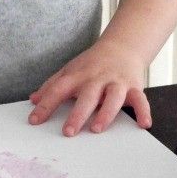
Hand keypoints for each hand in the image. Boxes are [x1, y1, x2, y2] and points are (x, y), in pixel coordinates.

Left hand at [28, 40, 151, 135]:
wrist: (122, 46)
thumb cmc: (91, 64)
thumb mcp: (68, 71)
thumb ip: (51, 86)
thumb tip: (32, 100)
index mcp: (77, 75)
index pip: (58, 89)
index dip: (45, 105)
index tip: (34, 121)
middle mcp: (97, 78)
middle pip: (87, 96)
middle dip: (77, 114)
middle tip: (68, 132)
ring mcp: (116, 82)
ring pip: (113, 98)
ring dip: (106, 113)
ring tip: (97, 129)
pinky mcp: (134, 86)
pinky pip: (140, 99)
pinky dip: (143, 111)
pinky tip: (143, 124)